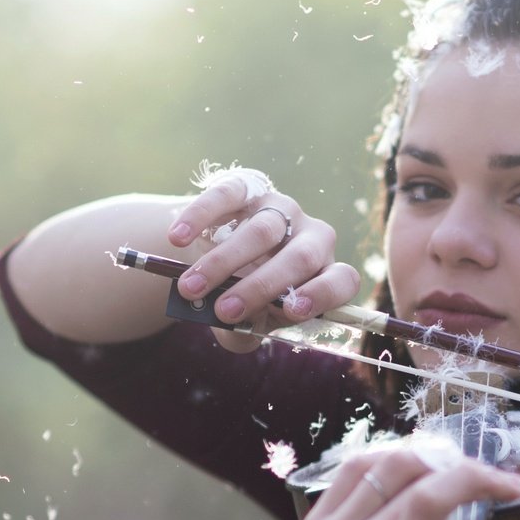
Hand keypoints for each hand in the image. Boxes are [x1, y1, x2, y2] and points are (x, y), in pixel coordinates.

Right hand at [166, 173, 361, 353]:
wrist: (217, 262)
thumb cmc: (243, 298)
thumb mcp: (249, 323)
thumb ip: (245, 331)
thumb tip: (235, 322)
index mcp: (325, 272)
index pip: (342, 280)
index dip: (322, 295)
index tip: (292, 311)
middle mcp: (312, 237)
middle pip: (299, 258)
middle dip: (259, 287)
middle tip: (224, 310)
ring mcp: (283, 209)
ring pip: (262, 231)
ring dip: (223, 262)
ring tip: (190, 288)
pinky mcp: (249, 188)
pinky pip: (227, 196)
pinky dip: (200, 216)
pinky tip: (177, 238)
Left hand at [267, 447, 519, 519]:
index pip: (432, 499)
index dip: (479, 479)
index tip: (511, 487)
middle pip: (410, 470)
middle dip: (460, 465)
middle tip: (485, 481)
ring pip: (378, 461)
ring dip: (422, 456)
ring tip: (450, 470)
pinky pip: (350, 473)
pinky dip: (385, 463)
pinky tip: (408, 474)